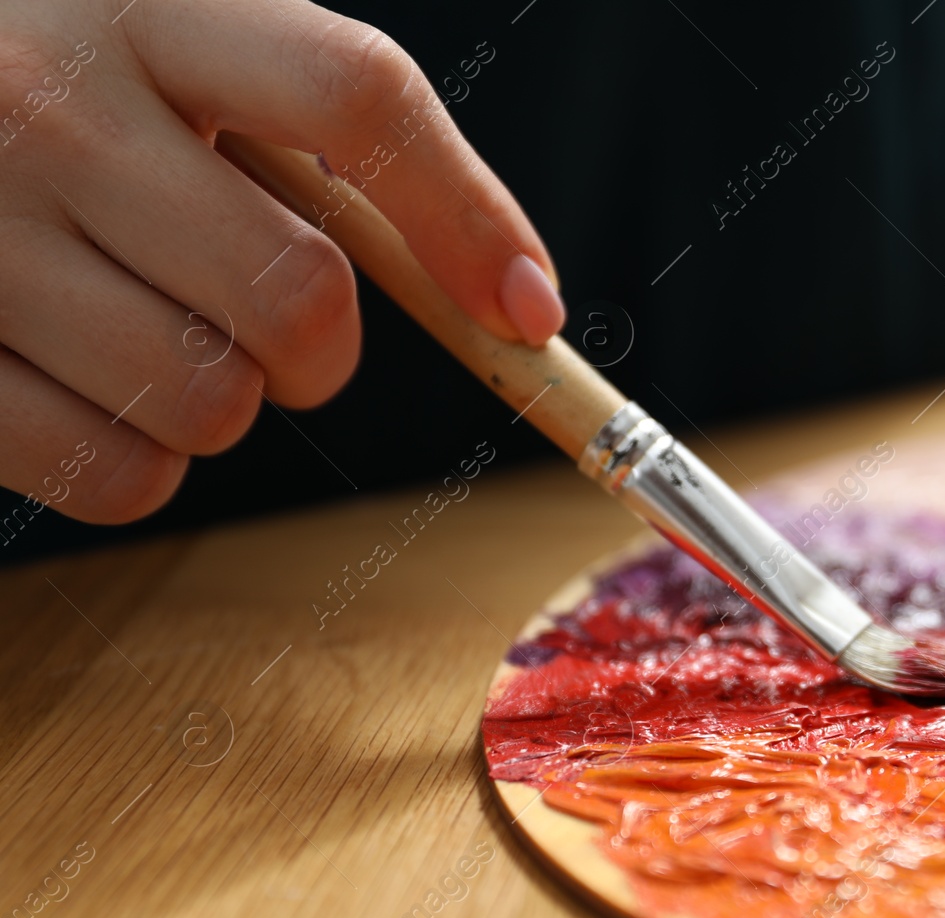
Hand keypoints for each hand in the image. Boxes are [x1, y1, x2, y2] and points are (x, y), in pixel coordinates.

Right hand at [0, 0, 564, 523]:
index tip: (527, 312)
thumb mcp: (187, 55)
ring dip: (226, 403)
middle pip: (296, 294)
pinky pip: (115, 475)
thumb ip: (332, 137)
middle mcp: (43, 102)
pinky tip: (99, 389)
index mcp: (145, 7)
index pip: (353, 95)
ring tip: (161, 336)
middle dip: (322, 348)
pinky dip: (142, 462)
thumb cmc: (82, 100)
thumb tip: (517, 300)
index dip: (466, 216)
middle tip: (280, 329)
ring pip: (209, 404)